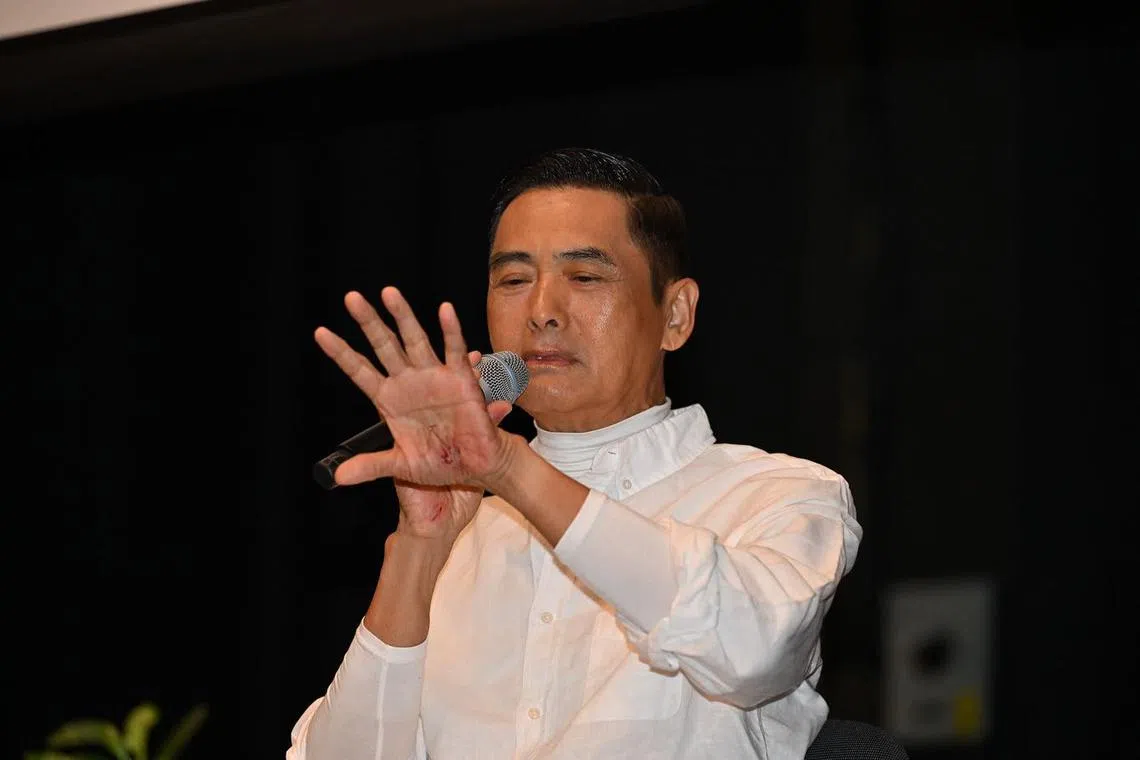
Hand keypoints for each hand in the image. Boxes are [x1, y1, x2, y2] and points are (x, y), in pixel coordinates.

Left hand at [314, 287, 515, 539]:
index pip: (359, 370)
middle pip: (383, 345)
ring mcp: (433, 377)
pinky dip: (451, 331)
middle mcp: (409, 382)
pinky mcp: (460, 380)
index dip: (341, 353)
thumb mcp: (400, 465)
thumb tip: (337, 478)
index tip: (320, 332)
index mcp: (389, 400)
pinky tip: (444, 310)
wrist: (475, 469)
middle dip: (368, 322)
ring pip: (414, 340)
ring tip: (389, 293)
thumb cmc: (440, 463)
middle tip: (351, 298)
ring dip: (402, 316)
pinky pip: (454, 351)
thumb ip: (371, 466)